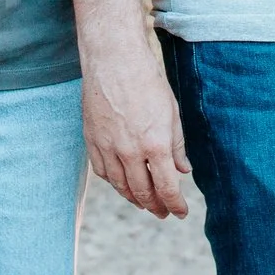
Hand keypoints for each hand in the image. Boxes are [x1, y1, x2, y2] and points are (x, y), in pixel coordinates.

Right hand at [81, 46, 190, 218]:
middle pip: (142, 192)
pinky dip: (114, 182)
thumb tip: (183, 170)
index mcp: (155, 145)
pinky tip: (122, 183)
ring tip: (144, 203)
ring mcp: (108, 148)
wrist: (114, 61)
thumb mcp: (172, 113)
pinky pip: (103, 172)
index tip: (180, 212)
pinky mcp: (92, 141)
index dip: (174, 204)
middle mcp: (130, 152)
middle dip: (155, 206)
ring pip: (120, 186)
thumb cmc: (148, 82)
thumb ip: (177, 145)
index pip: (166, 188)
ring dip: (134, 198)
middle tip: (163, 213)